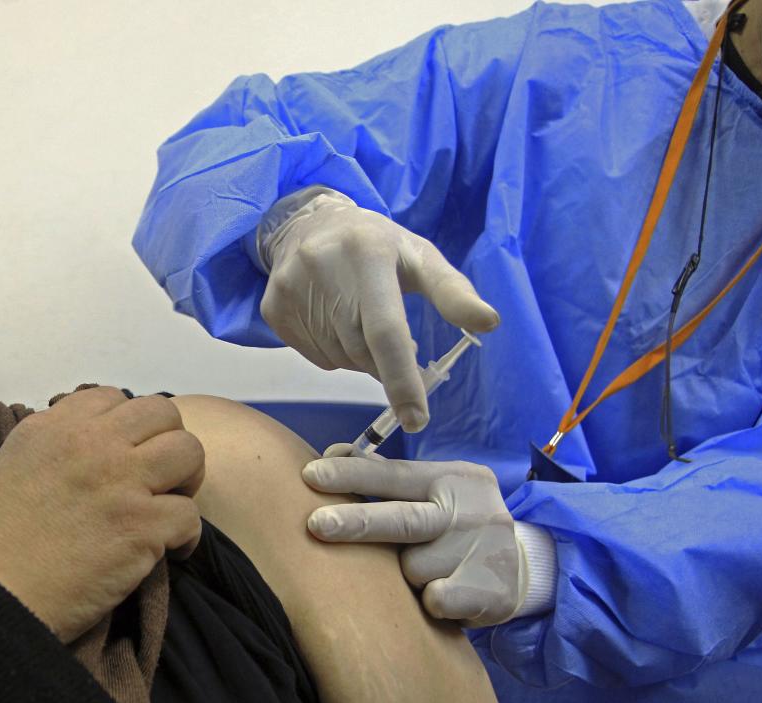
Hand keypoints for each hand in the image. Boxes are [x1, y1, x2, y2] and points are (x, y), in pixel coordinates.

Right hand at [0, 388, 204, 642]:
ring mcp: (121, 481)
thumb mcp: (15, 465)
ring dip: (187, 479)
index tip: (126, 456)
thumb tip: (99, 445)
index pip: (115, 398)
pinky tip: (173, 551)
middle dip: (168, 443)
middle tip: (159, 479)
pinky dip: (188, 537)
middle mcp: (92, 442)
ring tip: (169, 506)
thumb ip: (57, 446)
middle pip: (163, 413)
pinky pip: (191, 515)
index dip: (129, 427)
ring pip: (189, 452)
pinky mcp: (142, 525)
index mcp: (54, 426)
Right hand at [259, 188, 498, 430]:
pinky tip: (335, 321)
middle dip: (385, 363)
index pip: (386, 331)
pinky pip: (315, 356)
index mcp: (367, 252)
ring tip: (360, 320)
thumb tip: (489, 322)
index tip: (417, 419)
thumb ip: (452, 291)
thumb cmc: (376, 246)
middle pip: (363, 352)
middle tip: (393, 345)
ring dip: (360, 357)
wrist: (308, 224)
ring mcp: (290, 290)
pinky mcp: (272, 309)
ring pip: (339, 359)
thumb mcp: (419, 257)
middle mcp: (322, 267)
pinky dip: (334, 352)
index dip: (402, 380)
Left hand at [301, 450, 524, 625]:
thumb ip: (384, 476)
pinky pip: (437, 600)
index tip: (310, 474)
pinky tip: (441, 595)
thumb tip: (333, 452)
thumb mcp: (430, 491)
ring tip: (423, 571)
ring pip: (413, 569)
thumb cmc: (454, 524)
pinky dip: (429, 601)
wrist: (521, 568)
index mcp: (449, 479)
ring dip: (403, 575)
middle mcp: (469, 511)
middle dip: (357, 522)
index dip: (352, 475)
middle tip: (315, 524)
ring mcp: (483, 551)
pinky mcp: (492, 592)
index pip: (394, 475)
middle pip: (404, 520)